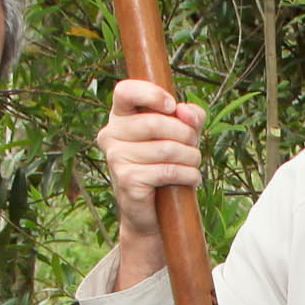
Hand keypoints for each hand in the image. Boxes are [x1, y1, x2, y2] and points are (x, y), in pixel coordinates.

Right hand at [96, 77, 204, 287]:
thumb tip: (187, 113)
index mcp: (119, 116)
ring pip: (166, 148)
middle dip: (185, 134)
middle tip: (194, 146)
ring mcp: (116, 158)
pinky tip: (191, 179)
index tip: (171, 106)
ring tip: (193, 164)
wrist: (150, 213)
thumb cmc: (164, 164)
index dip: (151, 94)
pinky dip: (188, 174)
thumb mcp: (180, 134)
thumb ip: (188, 116)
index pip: (124, 91)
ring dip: (191, 157)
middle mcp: (111, 135)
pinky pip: (167, 170)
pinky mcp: (127, 180)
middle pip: (155, 122)